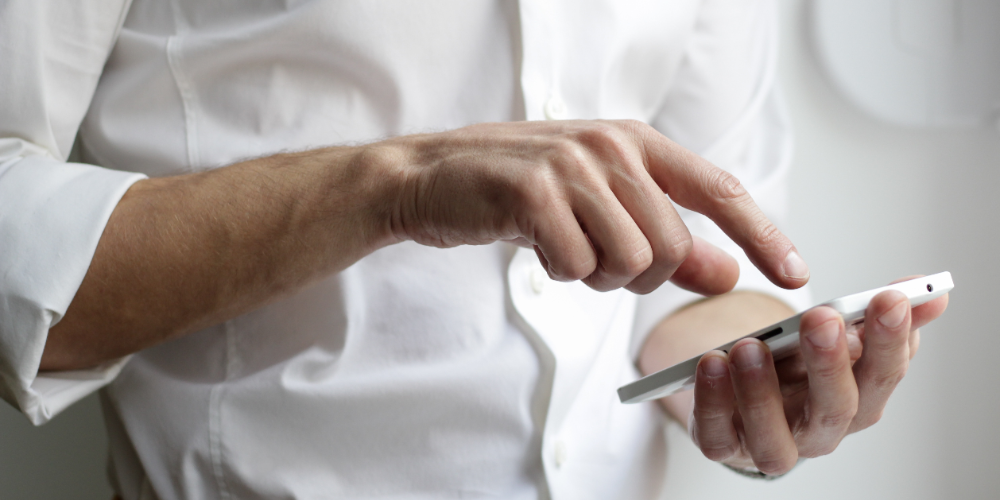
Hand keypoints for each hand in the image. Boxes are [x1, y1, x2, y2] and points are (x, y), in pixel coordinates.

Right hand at [381, 120, 808, 294]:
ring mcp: (572, 166)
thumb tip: (727, 274)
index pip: (719, 191)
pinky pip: (577, 266)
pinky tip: (536, 245)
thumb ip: (668, 239)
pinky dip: (559, 273)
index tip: (795, 274)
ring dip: (596, 275)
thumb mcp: (601, 208)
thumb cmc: (520, 192)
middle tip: (595, 259)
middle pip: (671, 246)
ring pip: (629, 261)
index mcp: (636, 142)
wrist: (433, 177)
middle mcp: (611, 146)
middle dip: (639, 275)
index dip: (762, 235)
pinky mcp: (533, 192)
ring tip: (563, 247)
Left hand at [687, 282, 948, 473]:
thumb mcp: (835, 335)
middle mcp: (819, 431)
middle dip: (830, 364)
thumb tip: (933, 292)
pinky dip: (712, 403)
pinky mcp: (724, 446)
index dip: (890, 340)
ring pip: (774, 438)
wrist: (743, 392)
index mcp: (857, 400)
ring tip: (750, 346)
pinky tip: (711, 363)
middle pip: (835, 410)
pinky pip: (717, 437)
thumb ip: (877, 314)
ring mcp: (771, 444)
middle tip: (822, 319)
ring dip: (762, 392)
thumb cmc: (796, 366)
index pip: (883, 376)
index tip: (889, 298)